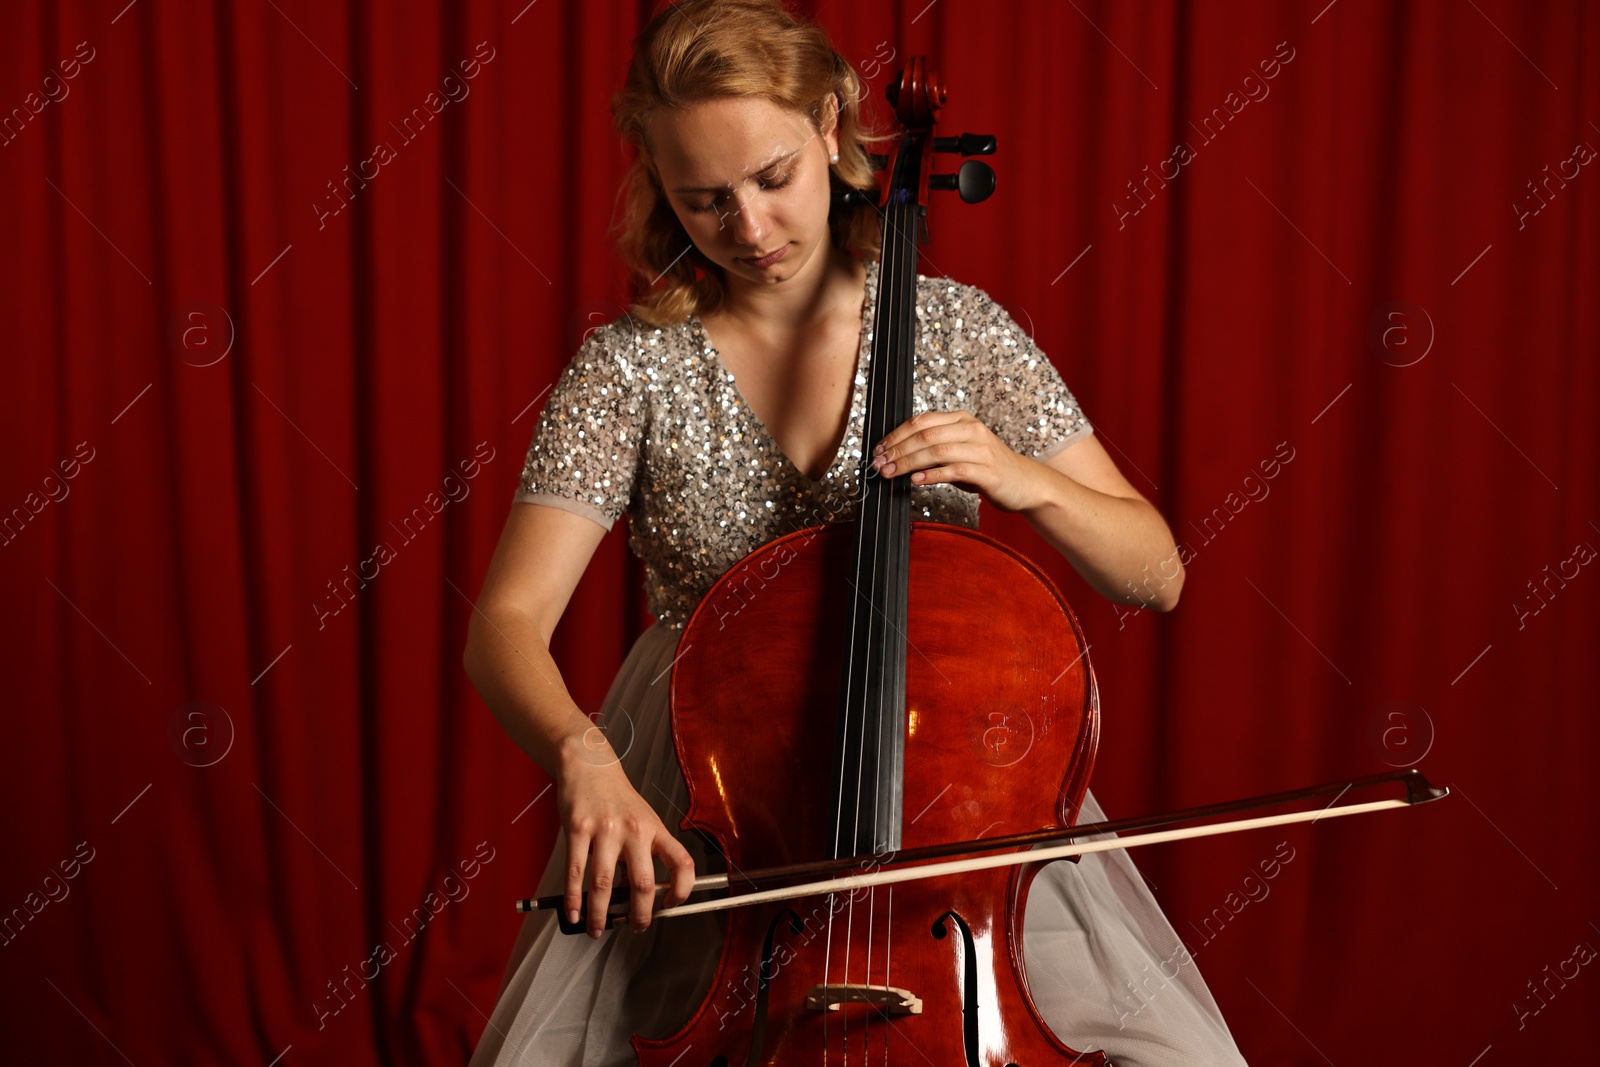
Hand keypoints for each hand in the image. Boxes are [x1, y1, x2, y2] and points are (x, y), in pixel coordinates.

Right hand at [556, 746, 695, 937]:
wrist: (590, 766)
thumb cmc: (617, 798)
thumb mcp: (641, 820)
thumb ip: (642, 853)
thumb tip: (633, 894)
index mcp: (655, 829)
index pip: (682, 862)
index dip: (683, 889)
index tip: (671, 904)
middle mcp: (634, 830)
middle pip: (643, 883)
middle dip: (640, 915)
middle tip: (634, 927)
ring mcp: (605, 830)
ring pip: (605, 884)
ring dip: (600, 914)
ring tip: (597, 929)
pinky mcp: (578, 829)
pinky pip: (576, 873)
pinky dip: (574, 899)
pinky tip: (574, 912)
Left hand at [870, 410, 1043, 511]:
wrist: (1025, 483)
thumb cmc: (987, 468)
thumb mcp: (959, 451)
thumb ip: (934, 449)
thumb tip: (895, 456)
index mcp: (961, 420)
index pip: (921, 421)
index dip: (896, 435)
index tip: (878, 450)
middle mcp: (971, 430)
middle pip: (925, 434)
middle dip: (897, 450)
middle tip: (879, 464)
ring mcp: (981, 449)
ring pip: (937, 450)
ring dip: (908, 463)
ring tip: (891, 473)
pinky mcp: (988, 471)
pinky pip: (955, 470)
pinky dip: (932, 475)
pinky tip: (916, 480)